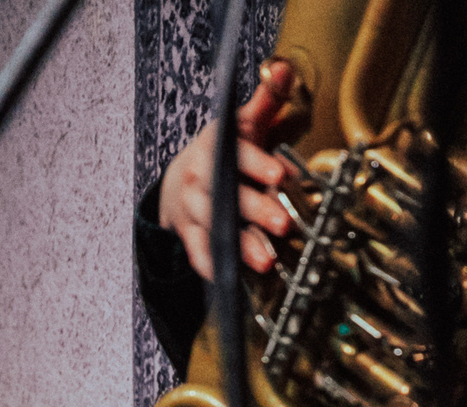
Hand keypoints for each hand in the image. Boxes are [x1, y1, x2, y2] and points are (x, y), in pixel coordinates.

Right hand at [157, 59, 298, 280]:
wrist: (182, 180)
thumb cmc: (224, 153)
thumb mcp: (245, 124)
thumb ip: (267, 100)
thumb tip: (284, 69)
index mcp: (217, 147)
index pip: (237, 154)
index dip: (258, 164)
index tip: (279, 173)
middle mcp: (201, 178)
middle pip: (228, 196)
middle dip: (256, 210)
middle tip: (283, 223)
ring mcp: (193, 209)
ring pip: (215, 228)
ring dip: (241, 246)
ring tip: (266, 261)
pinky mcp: (190, 235)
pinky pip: (197, 253)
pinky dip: (211, 267)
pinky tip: (228, 278)